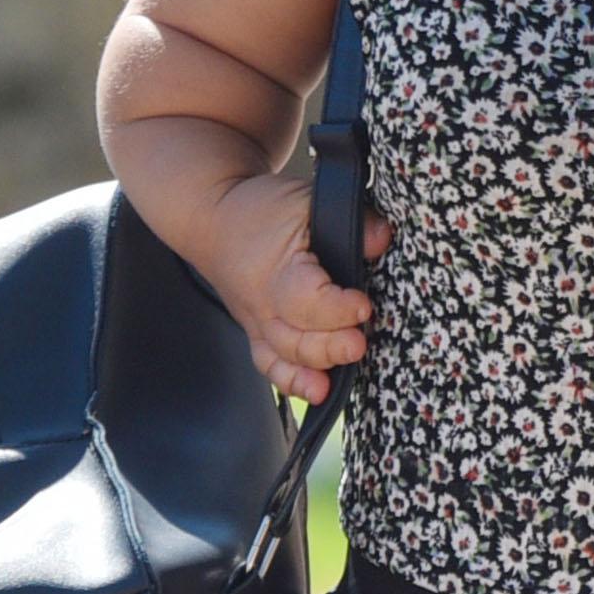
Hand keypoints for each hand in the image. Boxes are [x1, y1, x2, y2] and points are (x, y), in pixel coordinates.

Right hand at [206, 165, 391, 400]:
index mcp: (275, 270)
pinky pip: (271, 367)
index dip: (337, 308)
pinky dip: (293, 382)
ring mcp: (258, 324)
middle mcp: (263, 305)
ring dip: (314, 371)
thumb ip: (350, 219)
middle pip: (295, 339)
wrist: (211, 218)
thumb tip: (382, 238)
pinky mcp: (258, 335)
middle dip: (330, 347)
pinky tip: (319, 393)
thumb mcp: (304, 200)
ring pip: (284, 358)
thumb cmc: (261, 210)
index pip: (305, 299)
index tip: (364, 306)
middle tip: (359, 344)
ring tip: (341, 375)